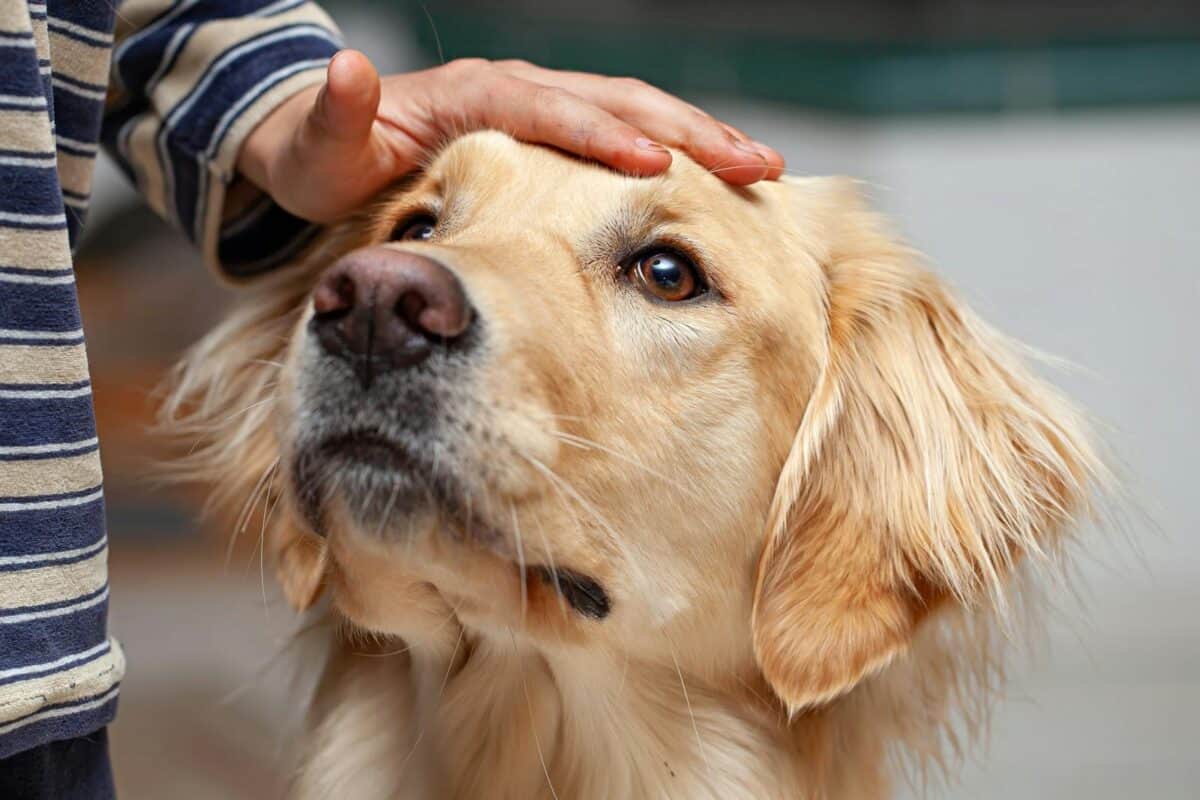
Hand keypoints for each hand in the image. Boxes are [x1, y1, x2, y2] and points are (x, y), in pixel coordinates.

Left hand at [237, 50, 785, 222]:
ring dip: (696, 138)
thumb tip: (347, 69)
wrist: (328, 147)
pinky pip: (622, 134)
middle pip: (616, 101)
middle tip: (752, 165)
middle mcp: (518, 89)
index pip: (554, 110)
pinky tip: (711, 179)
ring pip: (633, 112)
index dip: (604, 136)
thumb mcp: (318, 148)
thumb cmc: (326, 159)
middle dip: (687, 131)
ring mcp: (540, 106)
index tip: (655, 166)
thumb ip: (335, 117)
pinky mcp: (551, 131)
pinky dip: (672, 152)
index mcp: (476, 94)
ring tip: (757, 168)